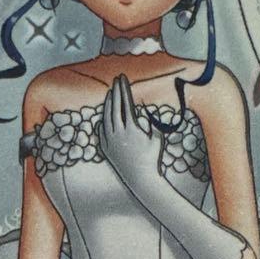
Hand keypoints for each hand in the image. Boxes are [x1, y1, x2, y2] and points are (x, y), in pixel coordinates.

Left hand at [99, 74, 162, 200]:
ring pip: (106, 117)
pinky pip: (101, 130)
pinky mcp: (105, 148)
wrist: (141, 179)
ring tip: (109, 93)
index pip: (126, 103)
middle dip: (115, 91)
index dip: (124, 89)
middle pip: (114, 106)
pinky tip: (104, 115)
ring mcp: (110, 141)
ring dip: (107, 103)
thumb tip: (145, 114)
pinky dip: (102, 120)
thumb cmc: (152, 158)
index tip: (123, 79)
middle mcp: (118, 133)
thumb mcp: (157, 138)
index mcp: (132, 128)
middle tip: (116, 80)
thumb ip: (151, 124)